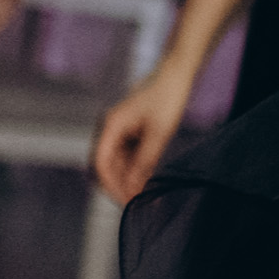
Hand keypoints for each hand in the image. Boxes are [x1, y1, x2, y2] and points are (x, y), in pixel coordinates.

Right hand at [90, 52, 203, 204]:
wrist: (177, 73)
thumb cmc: (168, 97)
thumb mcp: (159, 133)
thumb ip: (145, 161)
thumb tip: (133, 186)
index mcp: (111, 126)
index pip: (101, 164)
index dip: (111, 185)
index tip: (126, 201)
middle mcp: (110, 129)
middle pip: (106, 166)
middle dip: (119, 186)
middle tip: (137, 205)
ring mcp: (119, 130)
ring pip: (117, 163)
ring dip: (127, 180)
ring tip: (143, 198)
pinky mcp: (130, 131)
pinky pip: (127, 155)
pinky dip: (135, 169)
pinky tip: (146, 182)